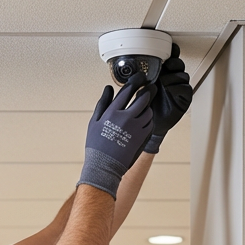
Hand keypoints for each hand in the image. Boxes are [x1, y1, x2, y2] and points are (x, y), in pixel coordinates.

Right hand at [78, 74, 153, 197]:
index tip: (140, 77)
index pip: (128, 90)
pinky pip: (150, 123)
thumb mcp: (94, 123)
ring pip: (148, 110)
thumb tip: (108, 88)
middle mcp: (125, 118)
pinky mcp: (141, 137)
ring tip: (145, 106)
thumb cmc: (96, 146)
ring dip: (148, 106)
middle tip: (150, 87)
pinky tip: (144, 120)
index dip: (136, 80)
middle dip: (148, 90)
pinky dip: (149, 119)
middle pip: (143, 97)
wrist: (103, 167)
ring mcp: (135, 128)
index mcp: (112, 112)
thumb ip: (102, 103)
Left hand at [143, 44, 191, 153]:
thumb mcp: (140, 92)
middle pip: (178, 65)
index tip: (170, 47)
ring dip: (173, 76)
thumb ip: (140, 82)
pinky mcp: (184, 99)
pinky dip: (178, 87)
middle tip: (166, 65)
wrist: (149, 126)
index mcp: (162, 74)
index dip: (172, 52)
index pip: (170, 59)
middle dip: (173, 63)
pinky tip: (170, 89)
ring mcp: (179, 88)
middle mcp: (172, 79)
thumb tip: (133, 72)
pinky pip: (185, 89)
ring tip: (163, 81)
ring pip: (182, 75)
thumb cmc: (145, 108)